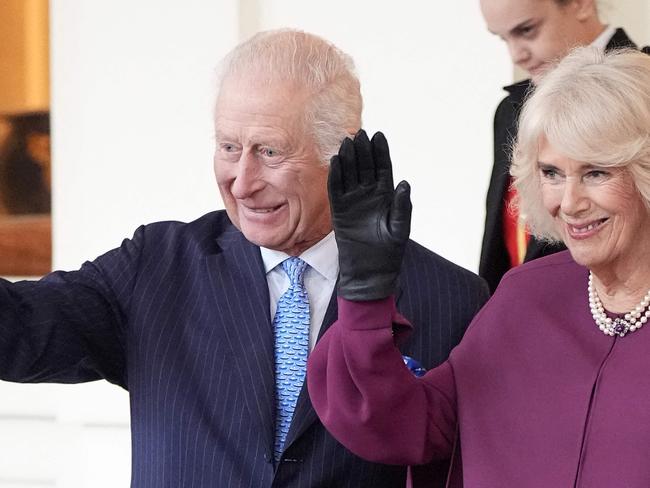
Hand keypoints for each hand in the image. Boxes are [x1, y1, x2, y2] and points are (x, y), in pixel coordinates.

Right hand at [329, 130, 410, 300]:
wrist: (369, 272)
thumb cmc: (388, 252)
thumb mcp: (400, 229)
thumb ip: (402, 206)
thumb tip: (405, 183)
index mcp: (386, 196)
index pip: (382, 168)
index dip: (381, 152)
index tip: (379, 135)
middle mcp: (369, 195)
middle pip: (365, 167)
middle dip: (363, 150)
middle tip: (360, 133)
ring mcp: (353, 201)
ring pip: (349, 174)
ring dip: (348, 158)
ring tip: (347, 142)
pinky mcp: (339, 210)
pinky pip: (336, 189)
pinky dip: (335, 175)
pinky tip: (335, 161)